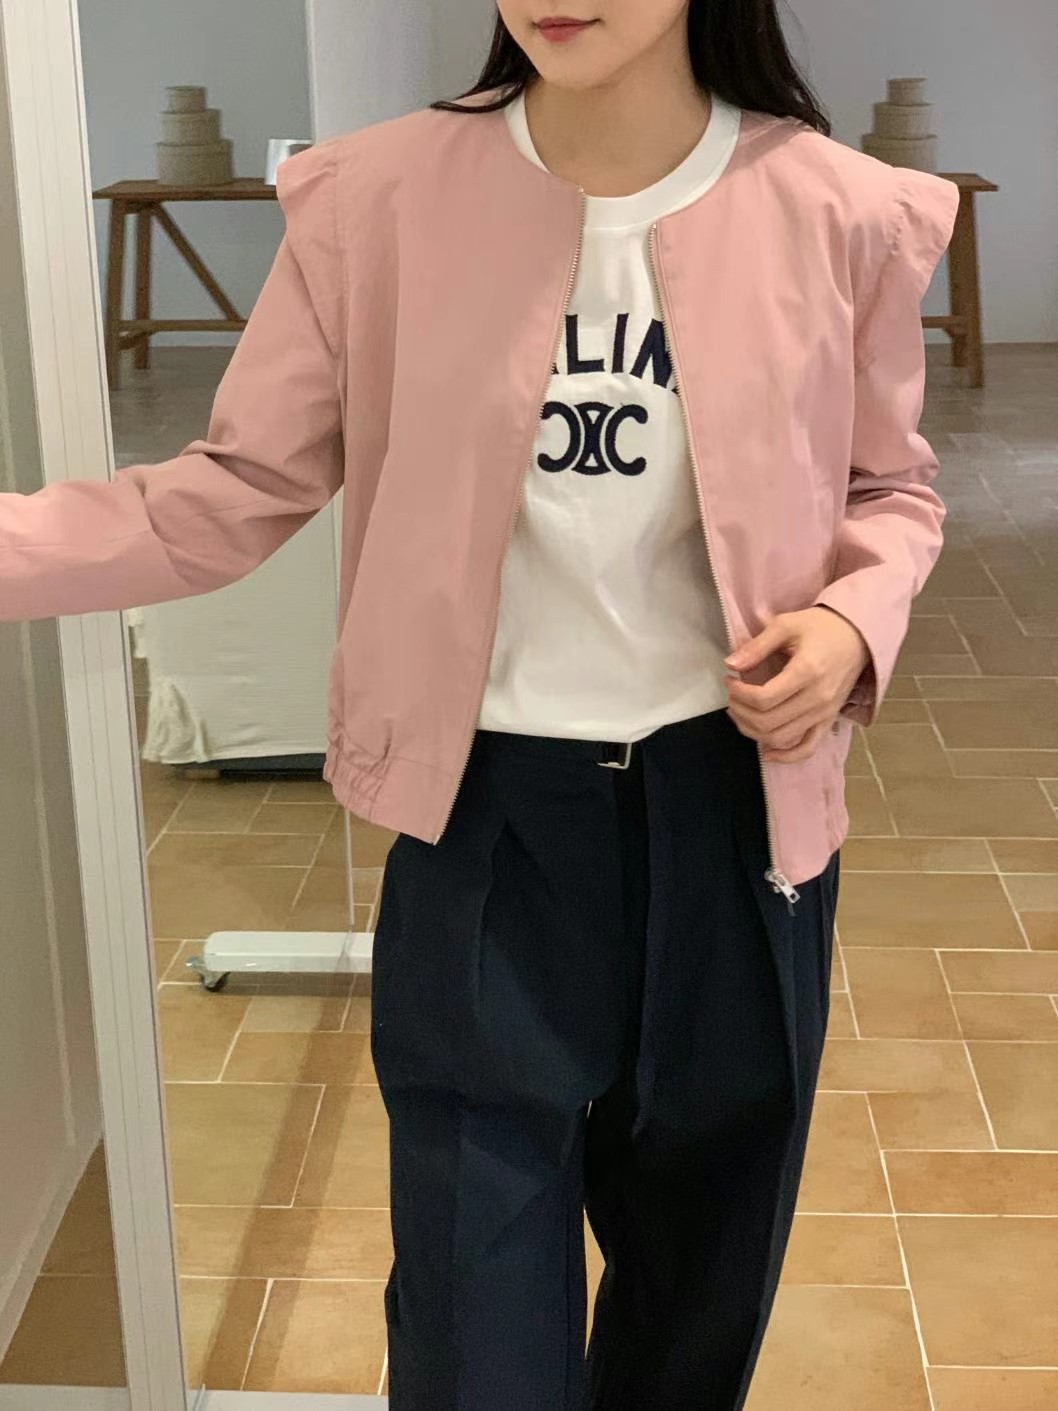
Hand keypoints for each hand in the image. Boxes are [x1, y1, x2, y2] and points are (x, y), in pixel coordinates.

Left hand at [724, 607, 869, 762]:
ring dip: (753, 731)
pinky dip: (785, 756)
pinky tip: (766, 752)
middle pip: (768, 722)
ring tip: (741, 713)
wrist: (858, 635)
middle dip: (741, 712)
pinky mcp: (829, 721)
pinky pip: (807, 748)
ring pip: (780, 738)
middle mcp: (817, 698)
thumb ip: (757, 647)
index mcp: (806, 672)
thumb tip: (730, 664)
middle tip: (732, 696)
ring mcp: (824, 714)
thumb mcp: (786, 625)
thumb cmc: (821, 627)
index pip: (763, 698)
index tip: (730, 680)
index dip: (738, 694)